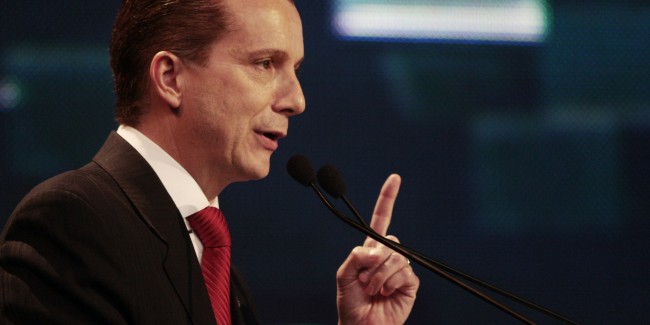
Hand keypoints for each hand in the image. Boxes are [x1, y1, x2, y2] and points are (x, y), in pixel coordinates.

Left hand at [336, 174, 419, 324]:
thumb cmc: (351, 304)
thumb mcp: (344, 275)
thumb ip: (356, 256)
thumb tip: (378, 250)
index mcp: (370, 250)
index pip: (381, 219)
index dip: (387, 198)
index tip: (395, 178)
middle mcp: (387, 256)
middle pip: (389, 241)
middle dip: (373, 262)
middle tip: (363, 281)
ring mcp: (400, 268)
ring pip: (396, 256)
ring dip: (379, 275)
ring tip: (372, 290)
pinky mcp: (410, 282)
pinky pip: (404, 271)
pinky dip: (390, 282)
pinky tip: (385, 293)